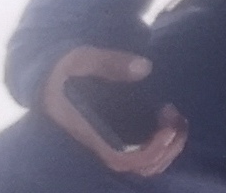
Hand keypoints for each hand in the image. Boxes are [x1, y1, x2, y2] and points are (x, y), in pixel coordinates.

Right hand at [39, 47, 185, 175]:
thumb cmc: (63, 69)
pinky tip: (171, 119)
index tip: (168, 128)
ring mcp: (109, 140)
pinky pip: (143, 152)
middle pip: (137, 166)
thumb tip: (145, 68)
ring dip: (168, 146)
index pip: (119, 158)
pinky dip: (163, 143)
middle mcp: (99, 142)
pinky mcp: (116, 133)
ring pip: (143, 163)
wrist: (48, 77)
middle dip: (166, 148)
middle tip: (177, 117)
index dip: (148, 151)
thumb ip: (109, 62)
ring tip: (177, 117)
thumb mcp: (80, 59)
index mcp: (88, 130)